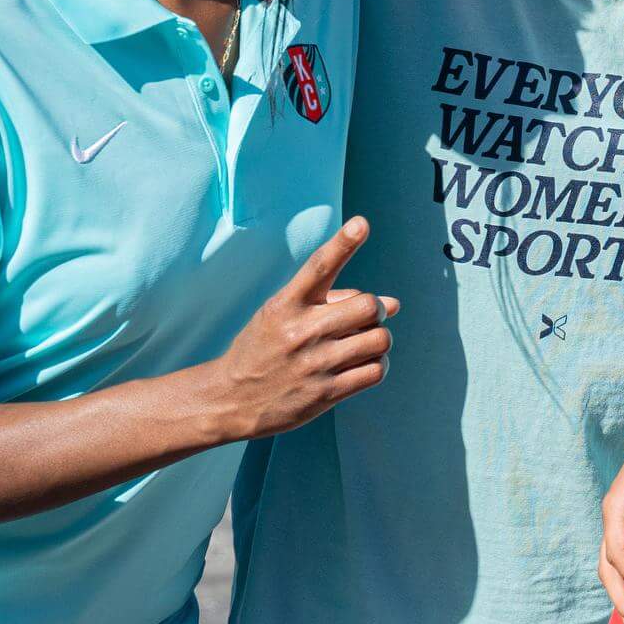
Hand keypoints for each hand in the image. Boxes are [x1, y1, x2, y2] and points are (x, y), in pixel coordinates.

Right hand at [212, 217, 396, 438]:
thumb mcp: (283, 315)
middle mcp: (301, 330)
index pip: (319, 266)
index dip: (343, 243)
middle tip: (365, 319)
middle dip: (375, 311)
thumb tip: (393, 304)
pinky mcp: (325, 393)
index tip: (361, 224)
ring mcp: (315, 363)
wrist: (230, 399)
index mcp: (286, 304)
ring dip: (379, 341)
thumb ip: (334, 302)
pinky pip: (375, 371)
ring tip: (362, 345)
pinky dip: (377, 365)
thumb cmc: (264, 349)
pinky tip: (362, 365)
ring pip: (379, 340)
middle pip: (368, 306)